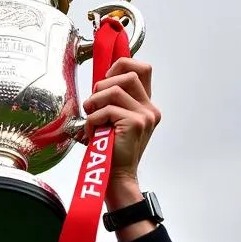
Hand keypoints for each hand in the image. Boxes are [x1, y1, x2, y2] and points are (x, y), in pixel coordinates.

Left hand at [82, 57, 159, 203]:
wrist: (116, 176)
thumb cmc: (111, 150)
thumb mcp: (113, 119)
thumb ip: (112, 99)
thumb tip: (98, 79)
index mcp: (146, 105)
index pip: (142, 69)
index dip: (122, 65)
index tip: (105, 79)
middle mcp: (149, 108)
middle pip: (127, 74)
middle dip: (103, 85)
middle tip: (93, 105)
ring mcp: (145, 115)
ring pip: (115, 89)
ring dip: (95, 103)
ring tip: (91, 120)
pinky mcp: (135, 123)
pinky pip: (107, 109)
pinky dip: (93, 120)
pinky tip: (92, 133)